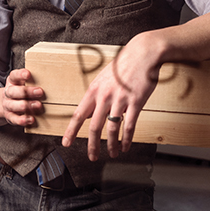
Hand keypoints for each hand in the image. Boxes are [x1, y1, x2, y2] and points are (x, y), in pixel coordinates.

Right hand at [0, 68, 44, 126]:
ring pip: (13, 105)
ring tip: (38, 105)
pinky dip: (22, 120)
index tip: (28, 74)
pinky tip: (31, 119)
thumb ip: (32, 81)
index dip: (20, 75)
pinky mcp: (9, 116)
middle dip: (27, 91)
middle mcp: (8, 93)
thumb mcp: (23, 83)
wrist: (5, 103)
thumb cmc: (20, 91)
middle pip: (14, 91)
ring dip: (26, 105)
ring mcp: (7, 105)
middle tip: (40, 91)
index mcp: (12, 82)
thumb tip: (49, 80)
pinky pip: (14, 119)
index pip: (14, 76)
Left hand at [61, 32, 160, 160]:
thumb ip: (97, 94)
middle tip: (92, 156)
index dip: (71, 131)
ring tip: (113, 153)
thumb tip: (91, 111)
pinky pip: (129, 125)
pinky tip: (126, 145)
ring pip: (112, 129)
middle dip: (92, 145)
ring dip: (111, 145)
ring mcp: (120, 100)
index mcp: (94, 90)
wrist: (143, 53)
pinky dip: (127, 139)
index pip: (78, 114)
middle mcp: (105, 96)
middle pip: (94, 126)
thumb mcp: (104, 77)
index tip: (66, 142)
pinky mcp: (136, 102)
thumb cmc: (124, 64)